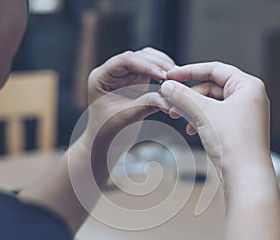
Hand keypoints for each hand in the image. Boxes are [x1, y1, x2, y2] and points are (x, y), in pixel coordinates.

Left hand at [80, 48, 173, 184]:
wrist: (106, 143)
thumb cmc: (108, 132)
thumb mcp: (126, 117)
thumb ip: (146, 104)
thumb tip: (169, 99)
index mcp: (102, 77)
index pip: (125, 60)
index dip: (146, 65)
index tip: (163, 75)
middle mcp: (113, 72)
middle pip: (139, 57)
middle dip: (159, 64)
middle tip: (175, 77)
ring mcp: (126, 76)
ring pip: (148, 61)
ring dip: (164, 68)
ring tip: (177, 79)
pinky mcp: (137, 83)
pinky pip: (153, 72)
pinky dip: (164, 76)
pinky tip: (174, 83)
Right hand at [160, 62, 270, 175]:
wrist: (245, 176)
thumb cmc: (235, 144)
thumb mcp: (204, 114)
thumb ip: (183, 96)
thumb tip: (168, 86)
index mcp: (247, 86)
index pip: (214, 70)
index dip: (190, 71)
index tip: (171, 75)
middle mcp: (248, 98)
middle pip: (211, 87)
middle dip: (188, 95)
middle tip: (170, 100)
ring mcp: (243, 114)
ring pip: (211, 103)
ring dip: (192, 109)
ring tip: (177, 116)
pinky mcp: (236, 128)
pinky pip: (214, 117)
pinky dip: (200, 120)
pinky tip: (190, 128)